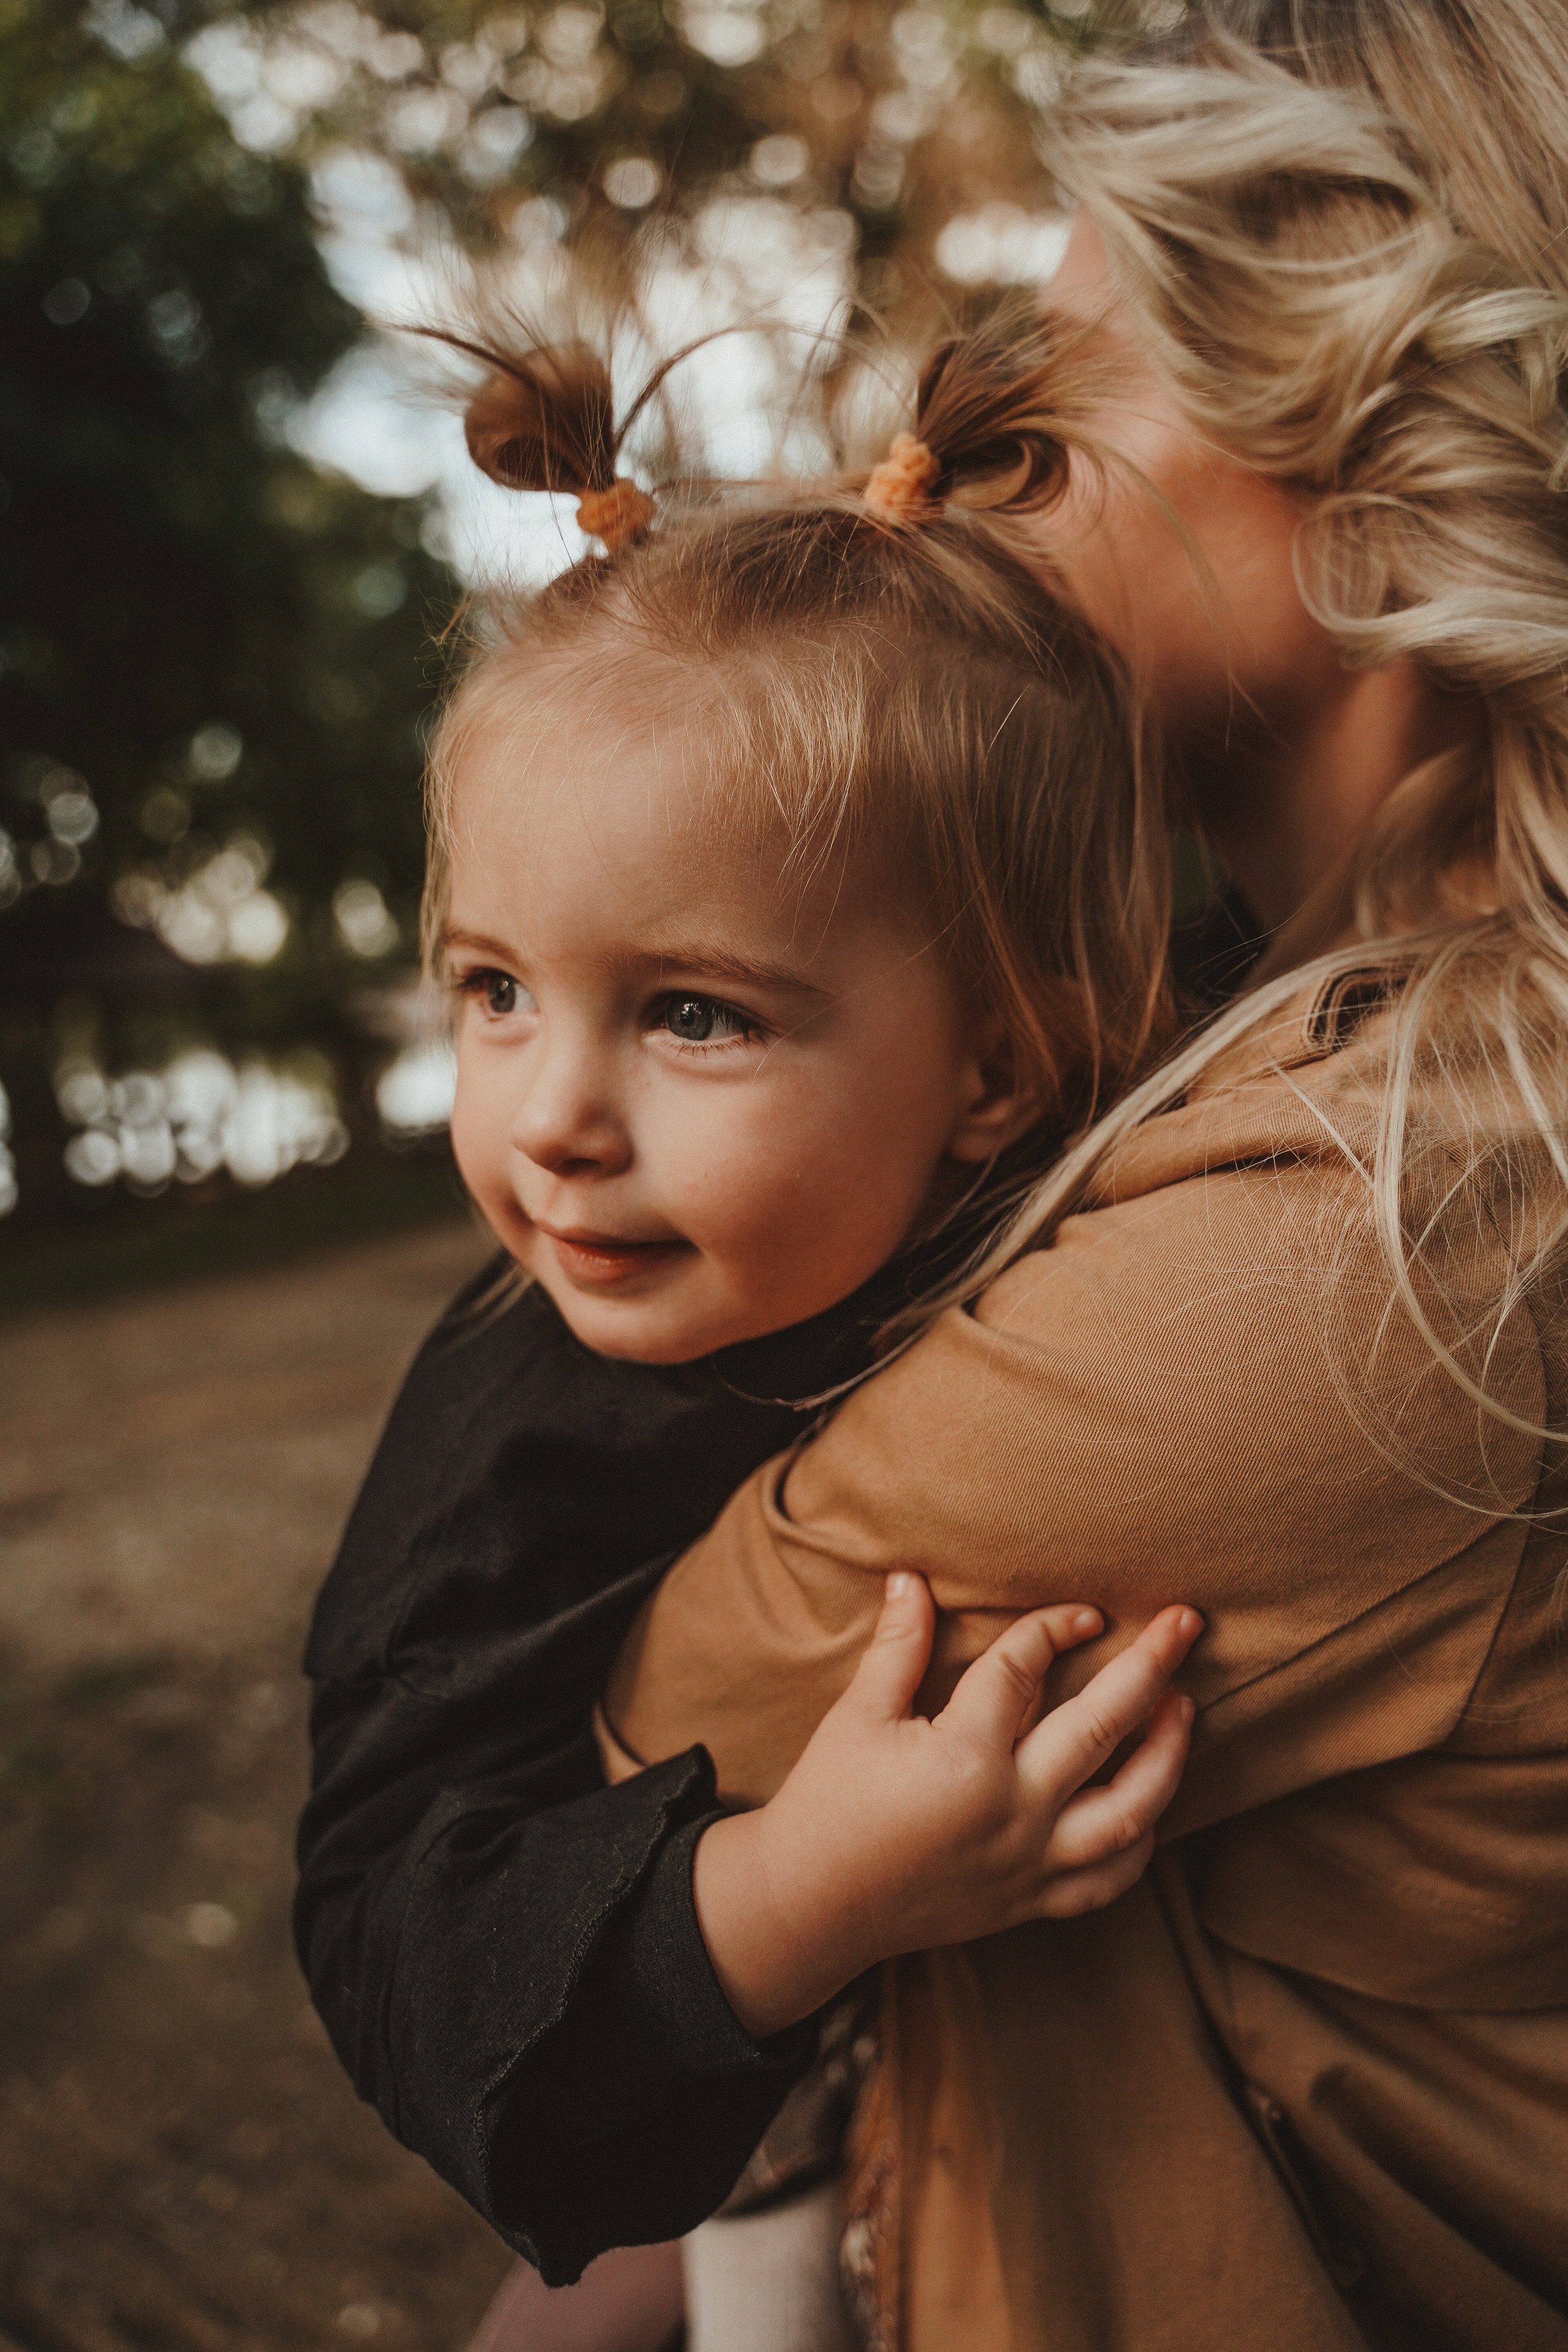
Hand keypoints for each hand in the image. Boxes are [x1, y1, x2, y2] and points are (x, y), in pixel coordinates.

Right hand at [692, 1572, 1200, 2037]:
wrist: (811, 1906)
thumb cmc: (829, 1803)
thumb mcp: (858, 1717)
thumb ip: (897, 1647)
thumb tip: (911, 1578)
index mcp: (966, 1759)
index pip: (1023, 1670)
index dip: (1052, 1628)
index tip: (1081, 1611)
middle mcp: (1012, 1813)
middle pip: (1103, 1727)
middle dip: (1150, 1667)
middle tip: (1185, 1623)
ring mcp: (1029, 1863)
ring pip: (1130, 1811)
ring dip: (1168, 1756)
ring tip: (1185, 1707)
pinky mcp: (1031, 1902)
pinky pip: (1110, 1878)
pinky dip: (1141, 1840)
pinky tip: (1152, 1804)